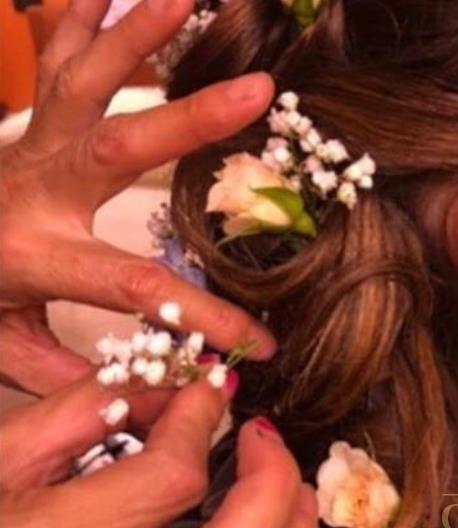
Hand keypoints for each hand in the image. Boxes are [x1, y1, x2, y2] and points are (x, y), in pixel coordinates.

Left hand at [0, 0, 276, 395]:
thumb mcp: (8, 352)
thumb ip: (79, 374)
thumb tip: (160, 391)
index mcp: (34, 254)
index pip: (138, 289)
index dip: (206, 315)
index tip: (263, 339)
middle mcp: (37, 186)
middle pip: (121, 146)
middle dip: (193, 119)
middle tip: (259, 91)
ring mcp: (34, 143)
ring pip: (85, 78)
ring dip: (137, 35)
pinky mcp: (33, 122)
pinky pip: (58, 57)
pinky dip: (86, 16)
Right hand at [0, 374, 318, 527]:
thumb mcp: (2, 456)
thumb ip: (83, 410)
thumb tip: (166, 381)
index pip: (176, 476)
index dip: (200, 420)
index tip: (211, 387)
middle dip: (274, 473)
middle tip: (258, 435)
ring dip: (284, 509)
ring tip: (262, 472)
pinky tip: (249, 515)